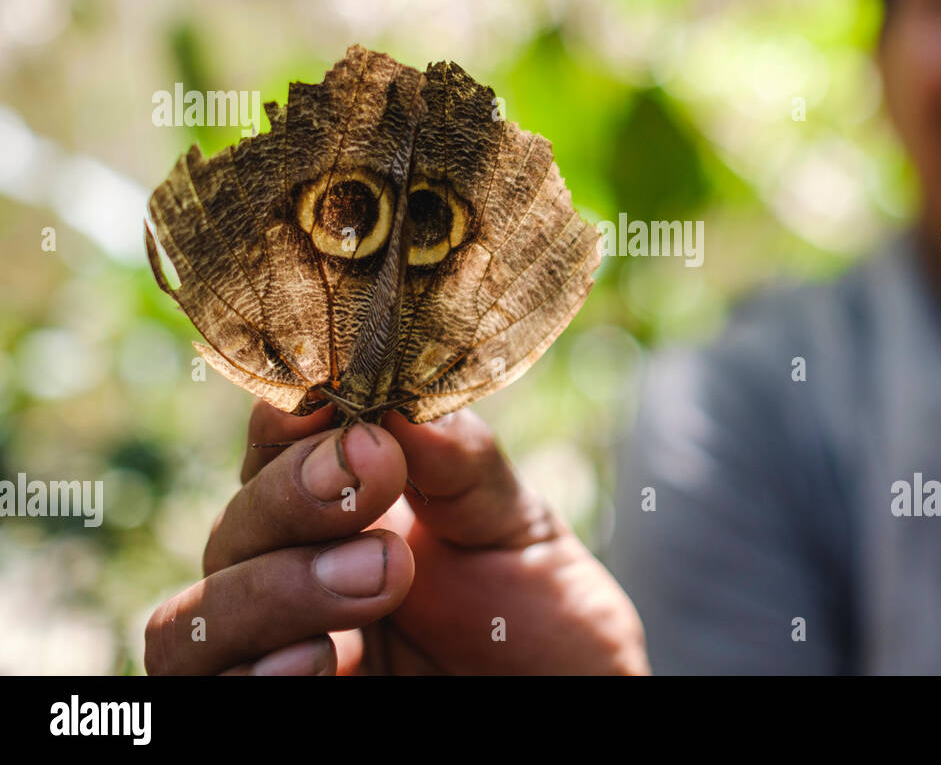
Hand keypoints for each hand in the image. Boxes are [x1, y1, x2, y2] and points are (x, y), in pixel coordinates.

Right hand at [144, 401, 649, 673]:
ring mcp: (283, 650)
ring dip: (274, 589)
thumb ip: (459, 463)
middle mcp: (298, 572)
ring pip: (195, 620)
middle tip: (377, 482)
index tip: (325, 401)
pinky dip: (255, 674)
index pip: (279, 447)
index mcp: (350, 507)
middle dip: (294, 497)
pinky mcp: (285, 711)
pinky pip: (212, 694)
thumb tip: (401, 399)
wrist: (575, 701)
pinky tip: (319, 660)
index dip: (286, 418)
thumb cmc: (543, 618)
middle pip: (233, 527)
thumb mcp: (514, 528)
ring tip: (382, 576)